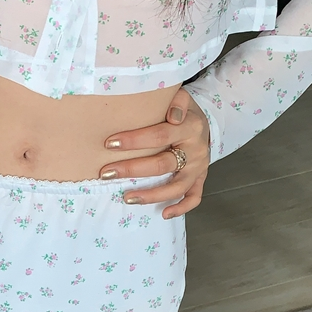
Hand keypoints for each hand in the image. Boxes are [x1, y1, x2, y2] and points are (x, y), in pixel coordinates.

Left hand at [100, 88, 209, 218]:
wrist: (204, 122)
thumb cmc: (182, 111)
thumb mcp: (182, 97)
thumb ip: (175, 100)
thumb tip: (171, 113)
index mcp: (190, 127)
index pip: (159, 135)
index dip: (134, 140)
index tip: (109, 143)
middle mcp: (196, 149)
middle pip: (162, 164)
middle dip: (132, 169)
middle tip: (107, 173)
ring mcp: (199, 167)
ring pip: (176, 186)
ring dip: (151, 195)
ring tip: (127, 198)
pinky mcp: (200, 179)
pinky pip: (194, 198)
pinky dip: (180, 208)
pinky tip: (163, 214)